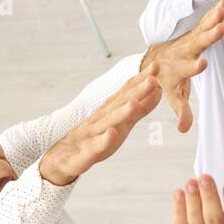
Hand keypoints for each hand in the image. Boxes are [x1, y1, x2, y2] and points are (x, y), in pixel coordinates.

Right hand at [39, 72, 161, 184]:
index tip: (156, 66)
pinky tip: (112, 134)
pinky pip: (96, 146)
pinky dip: (104, 140)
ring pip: (109, 122)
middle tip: (152, 78)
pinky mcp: (86, 152)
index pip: (127, 92)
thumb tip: (158, 92)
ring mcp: (93, 134)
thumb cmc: (97, 137)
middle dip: (136, 91)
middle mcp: (102, 118)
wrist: (64, 157)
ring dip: (122, 112)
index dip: (141, 80)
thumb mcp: (122, 123)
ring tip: (134, 103)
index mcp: (111, 110)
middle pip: (120, 103)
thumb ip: (140, 109)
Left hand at [142, 0, 223, 132]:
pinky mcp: (196, 33)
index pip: (188, 69)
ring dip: (213, 20)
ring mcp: (191, 40)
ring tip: (223, 11)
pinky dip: (214, 12)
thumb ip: (180, 110)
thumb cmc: (166, 80)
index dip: (195, 67)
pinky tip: (223, 3)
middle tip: (220, 29)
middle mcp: (185, 52)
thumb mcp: (172, 96)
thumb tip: (183, 130)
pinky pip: (206, 21)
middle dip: (208, 37)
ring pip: (202, 29)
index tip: (203, 64)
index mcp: (179, 68)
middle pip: (198, 44)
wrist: (156, 58)